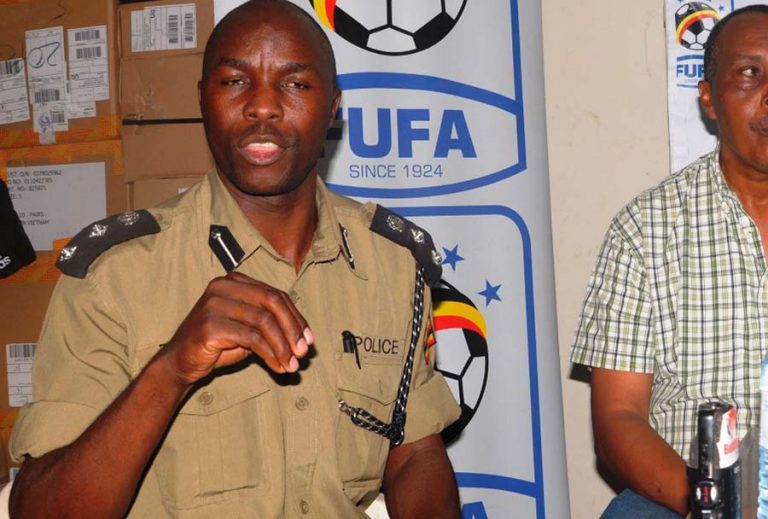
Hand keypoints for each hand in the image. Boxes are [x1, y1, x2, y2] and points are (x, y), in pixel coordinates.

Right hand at [160, 272, 313, 385]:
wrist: (180, 362)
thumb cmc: (216, 346)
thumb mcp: (247, 330)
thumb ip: (270, 325)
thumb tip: (303, 337)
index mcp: (235, 281)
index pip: (275, 295)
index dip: (296, 317)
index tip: (309, 339)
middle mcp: (224, 286)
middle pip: (272, 302)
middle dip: (293, 329)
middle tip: (304, 351)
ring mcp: (215, 303)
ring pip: (264, 322)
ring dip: (283, 346)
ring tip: (293, 365)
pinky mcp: (211, 324)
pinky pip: (252, 338)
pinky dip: (270, 354)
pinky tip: (278, 366)